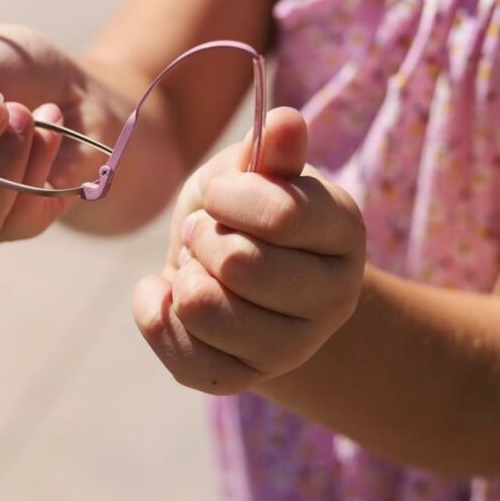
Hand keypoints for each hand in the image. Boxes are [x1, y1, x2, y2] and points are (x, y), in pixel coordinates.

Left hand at [133, 107, 365, 394]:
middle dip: (202, 239)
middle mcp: (333, 297)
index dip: (229, 197)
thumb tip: (285, 120)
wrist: (239, 273)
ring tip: (196, 266)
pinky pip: (184, 357)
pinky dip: (157, 316)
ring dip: (183, 277)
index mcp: (341, 231)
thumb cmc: (245, 209)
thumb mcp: (253, 170)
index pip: (282, 216)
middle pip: (240, 266)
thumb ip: (269, 151)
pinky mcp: (246, 379)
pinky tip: (168, 295)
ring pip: (207, 312)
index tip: (218, 194)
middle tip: (206, 233)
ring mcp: (294, 347)